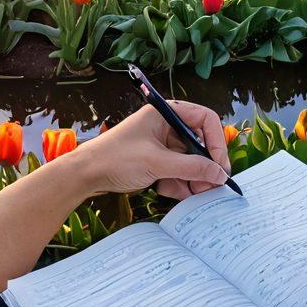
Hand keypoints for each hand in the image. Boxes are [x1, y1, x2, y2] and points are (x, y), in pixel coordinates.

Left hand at [74, 102, 230, 199]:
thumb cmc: (116, 158)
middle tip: (212, 185)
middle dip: (205, 165)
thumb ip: (191, 167)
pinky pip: (177, 171)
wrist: (86, 174)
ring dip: (193, 177)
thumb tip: (219, 174)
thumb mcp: (157, 162)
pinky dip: (179, 183)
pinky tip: (172, 192)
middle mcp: (166, 125)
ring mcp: (161, 144)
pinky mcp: (156, 161)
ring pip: (189, 160)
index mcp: (166, 113)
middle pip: (198, 143)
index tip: (220, 165)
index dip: (216, 141)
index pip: (204, 119)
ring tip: (194, 193)